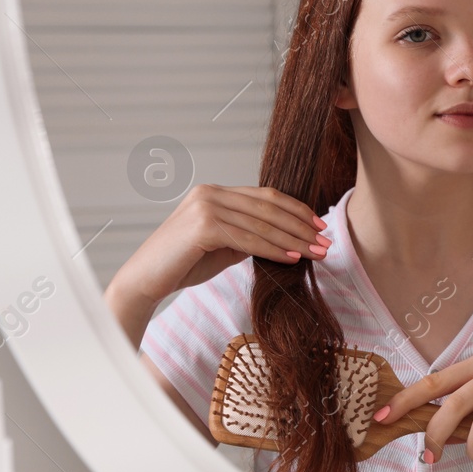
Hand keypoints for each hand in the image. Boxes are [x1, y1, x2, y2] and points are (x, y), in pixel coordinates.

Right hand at [109, 183, 330, 305]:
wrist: (146, 279)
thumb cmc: (184, 264)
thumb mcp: (223, 245)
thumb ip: (248, 235)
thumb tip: (286, 238)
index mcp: (214, 192)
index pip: (265, 196)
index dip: (296, 210)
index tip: (320, 225)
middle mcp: (210, 193)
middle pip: (268, 207)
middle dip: (301, 226)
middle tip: (326, 241)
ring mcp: (205, 207)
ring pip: (262, 224)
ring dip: (294, 240)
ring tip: (317, 253)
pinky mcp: (203, 226)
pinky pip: (249, 239)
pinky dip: (274, 249)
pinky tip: (293, 258)